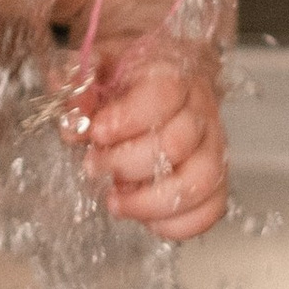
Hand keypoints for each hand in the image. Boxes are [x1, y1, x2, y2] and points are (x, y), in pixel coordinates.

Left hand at [64, 41, 227, 241]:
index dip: (127, 119)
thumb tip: (73, 123)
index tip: (96, 132)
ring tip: (115, 202)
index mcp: (173, 74)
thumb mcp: (98, 65)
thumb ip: (79, 85)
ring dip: (152, 202)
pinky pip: (211, 208)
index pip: (163, 95)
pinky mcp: (215, 178)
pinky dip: (178, 223)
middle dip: (127, 163)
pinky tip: (144, 217)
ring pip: (200, 182)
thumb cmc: (129, 74)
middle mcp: (201, 110)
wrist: (163, 79)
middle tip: (94, 166)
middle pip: (177, 144)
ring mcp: (213, 146)